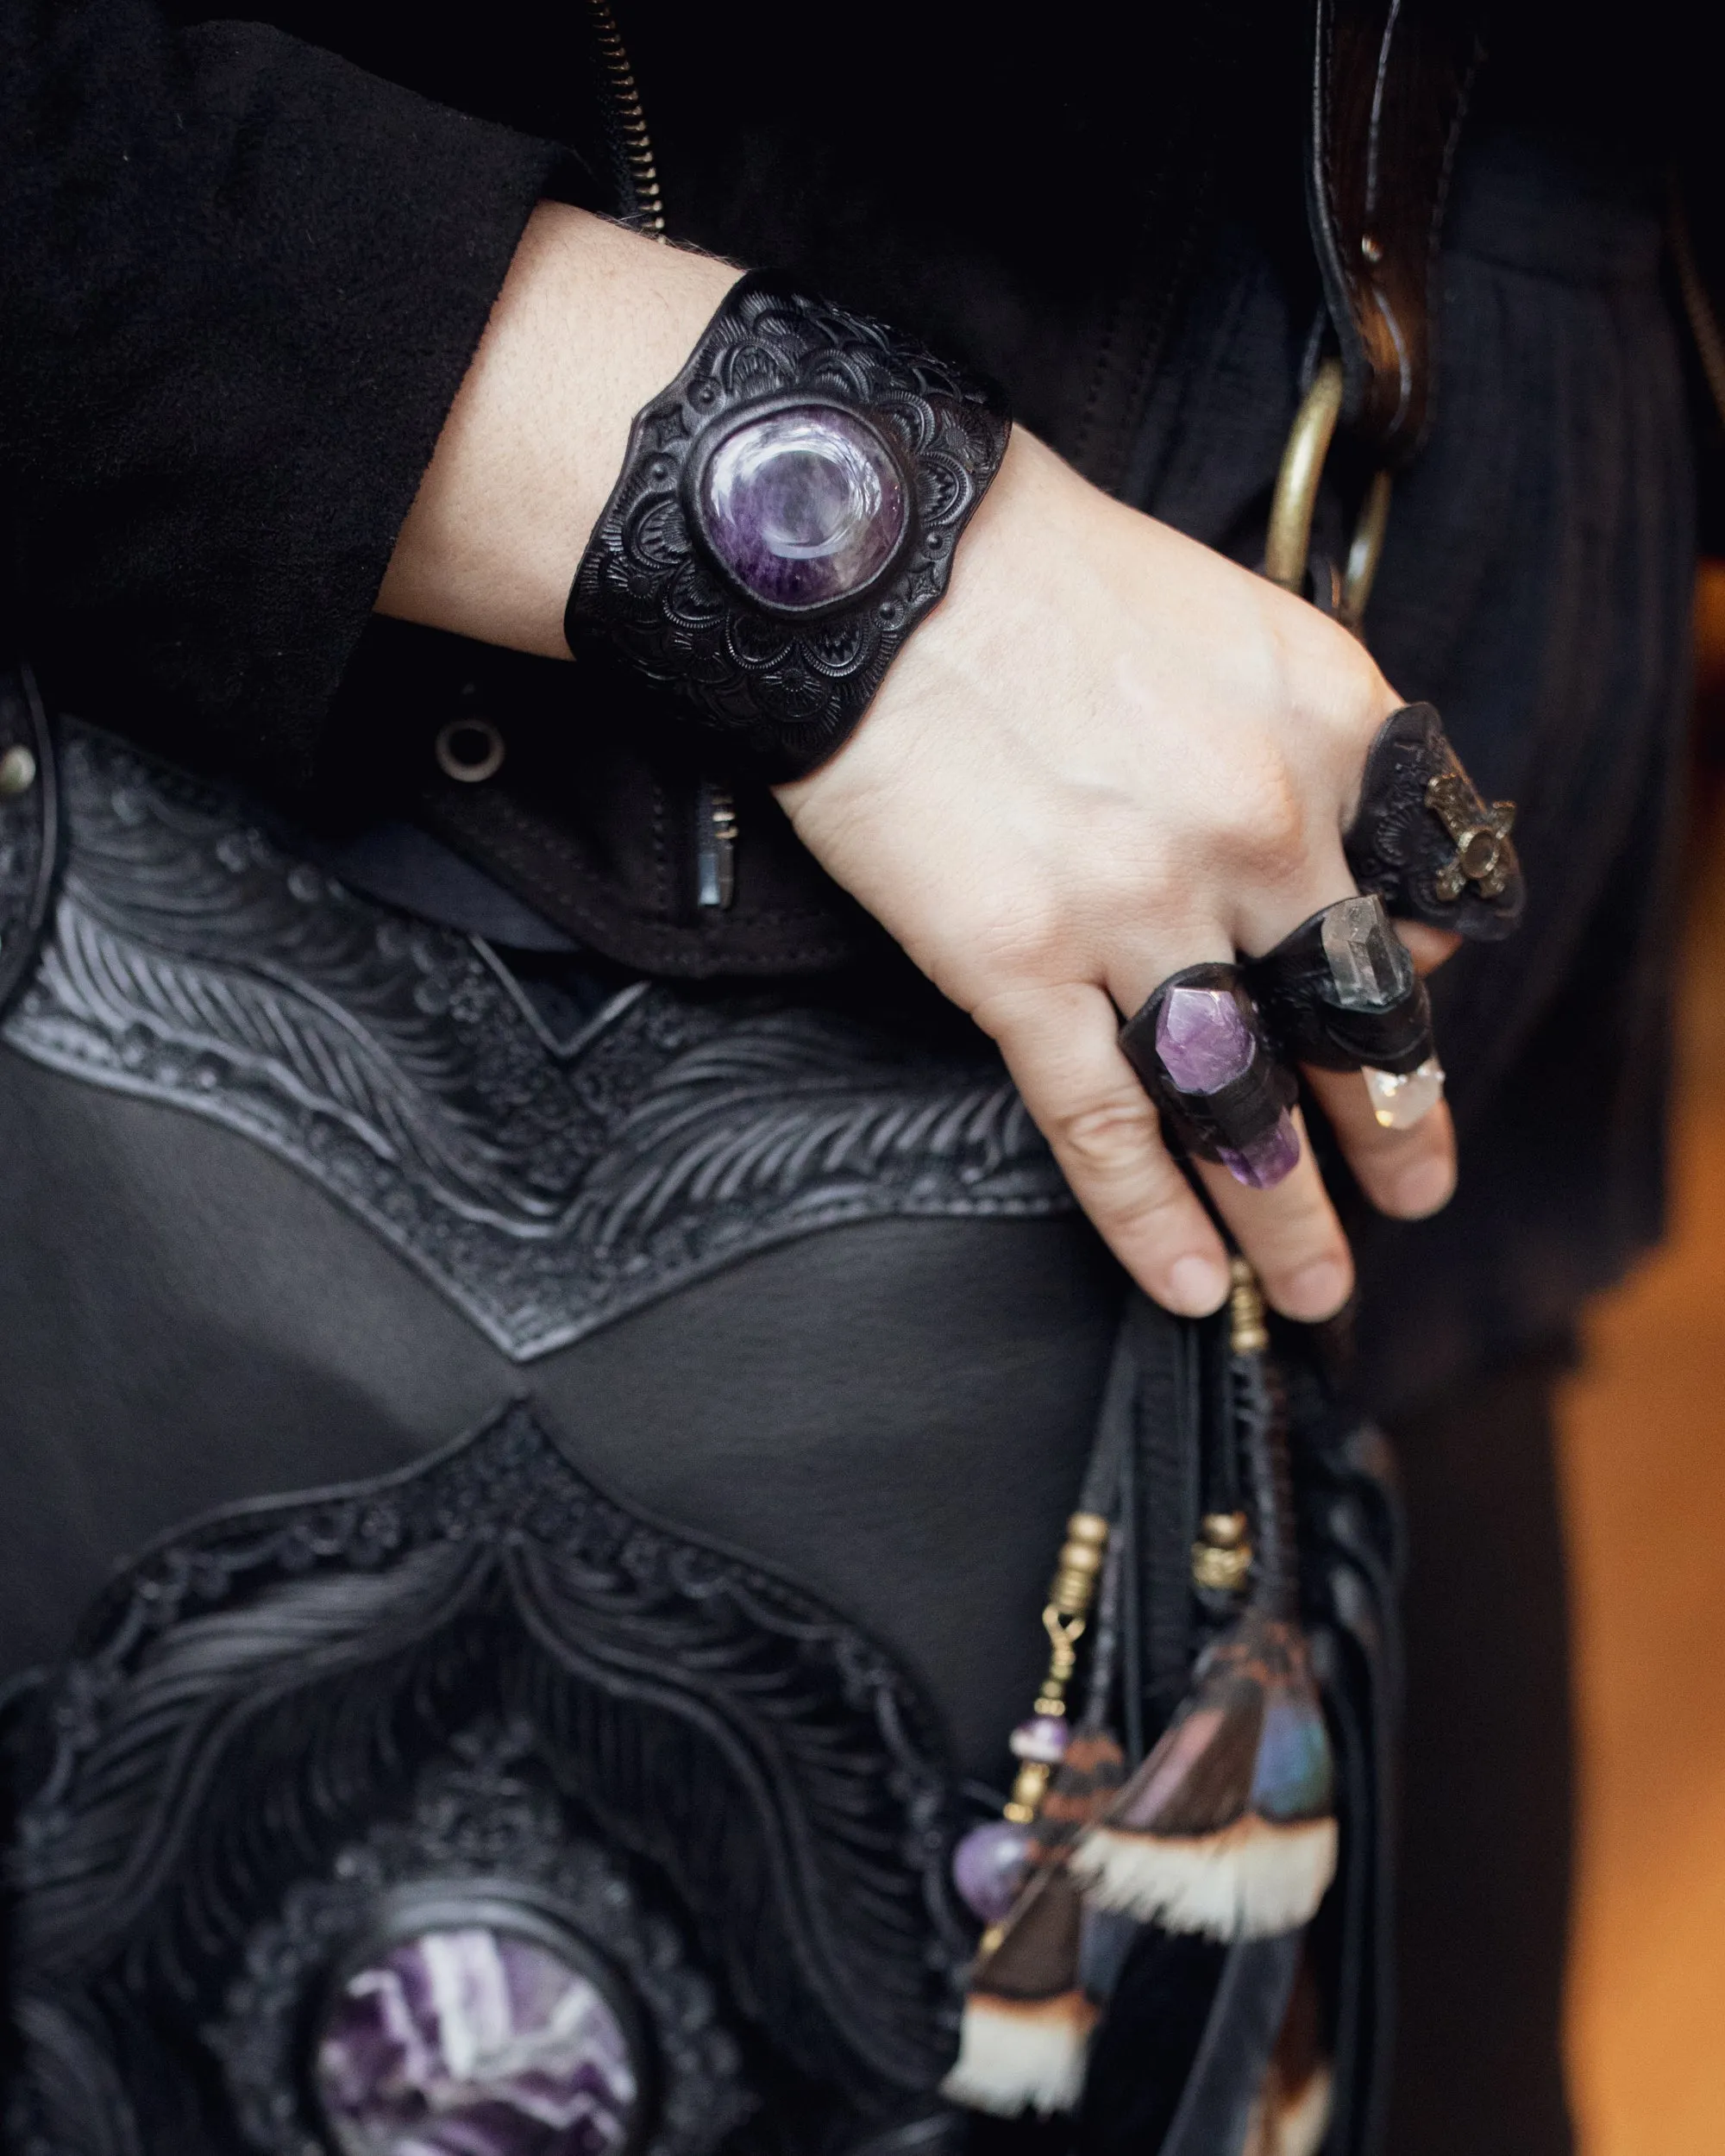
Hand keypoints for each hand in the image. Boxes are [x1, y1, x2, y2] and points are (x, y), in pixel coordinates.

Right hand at [778, 429, 1457, 1320]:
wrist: (867, 554)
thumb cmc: (1037, 573)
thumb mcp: (1237, 627)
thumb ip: (1317, 750)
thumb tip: (1358, 884)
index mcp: (1325, 730)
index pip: (1421, 900)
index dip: (1421, 984)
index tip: (1407, 1035)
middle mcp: (1256, 826)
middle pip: (1355, 1022)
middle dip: (1392, 1130)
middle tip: (1412, 1191)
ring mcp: (1138, 905)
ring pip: (1241, 1100)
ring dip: (1287, 1215)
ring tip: (1310, 1286)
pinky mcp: (1017, 963)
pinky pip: (1105, 1123)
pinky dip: (1151, 1219)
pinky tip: (1182, 1281)